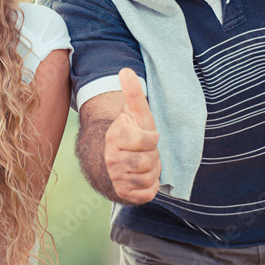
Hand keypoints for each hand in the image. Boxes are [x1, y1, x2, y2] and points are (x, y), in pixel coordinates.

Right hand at [104, 68, 160, 204]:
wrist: (116, 160)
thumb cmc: (131, 133)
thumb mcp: (135, 113)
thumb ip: (133, 93)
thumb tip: (126, 70)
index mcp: (115, 137)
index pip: (147, 141)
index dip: (152, 139)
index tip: (146, 137)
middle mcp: (111, 159)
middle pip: (148, 162)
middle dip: (153, 157)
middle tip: (146, 153)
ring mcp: (115, 177)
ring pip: (149, 178)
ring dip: (153, 171)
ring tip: (145, 164)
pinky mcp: (122, 194)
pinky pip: (147, 193)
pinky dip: (151, 186)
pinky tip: (143, 177)